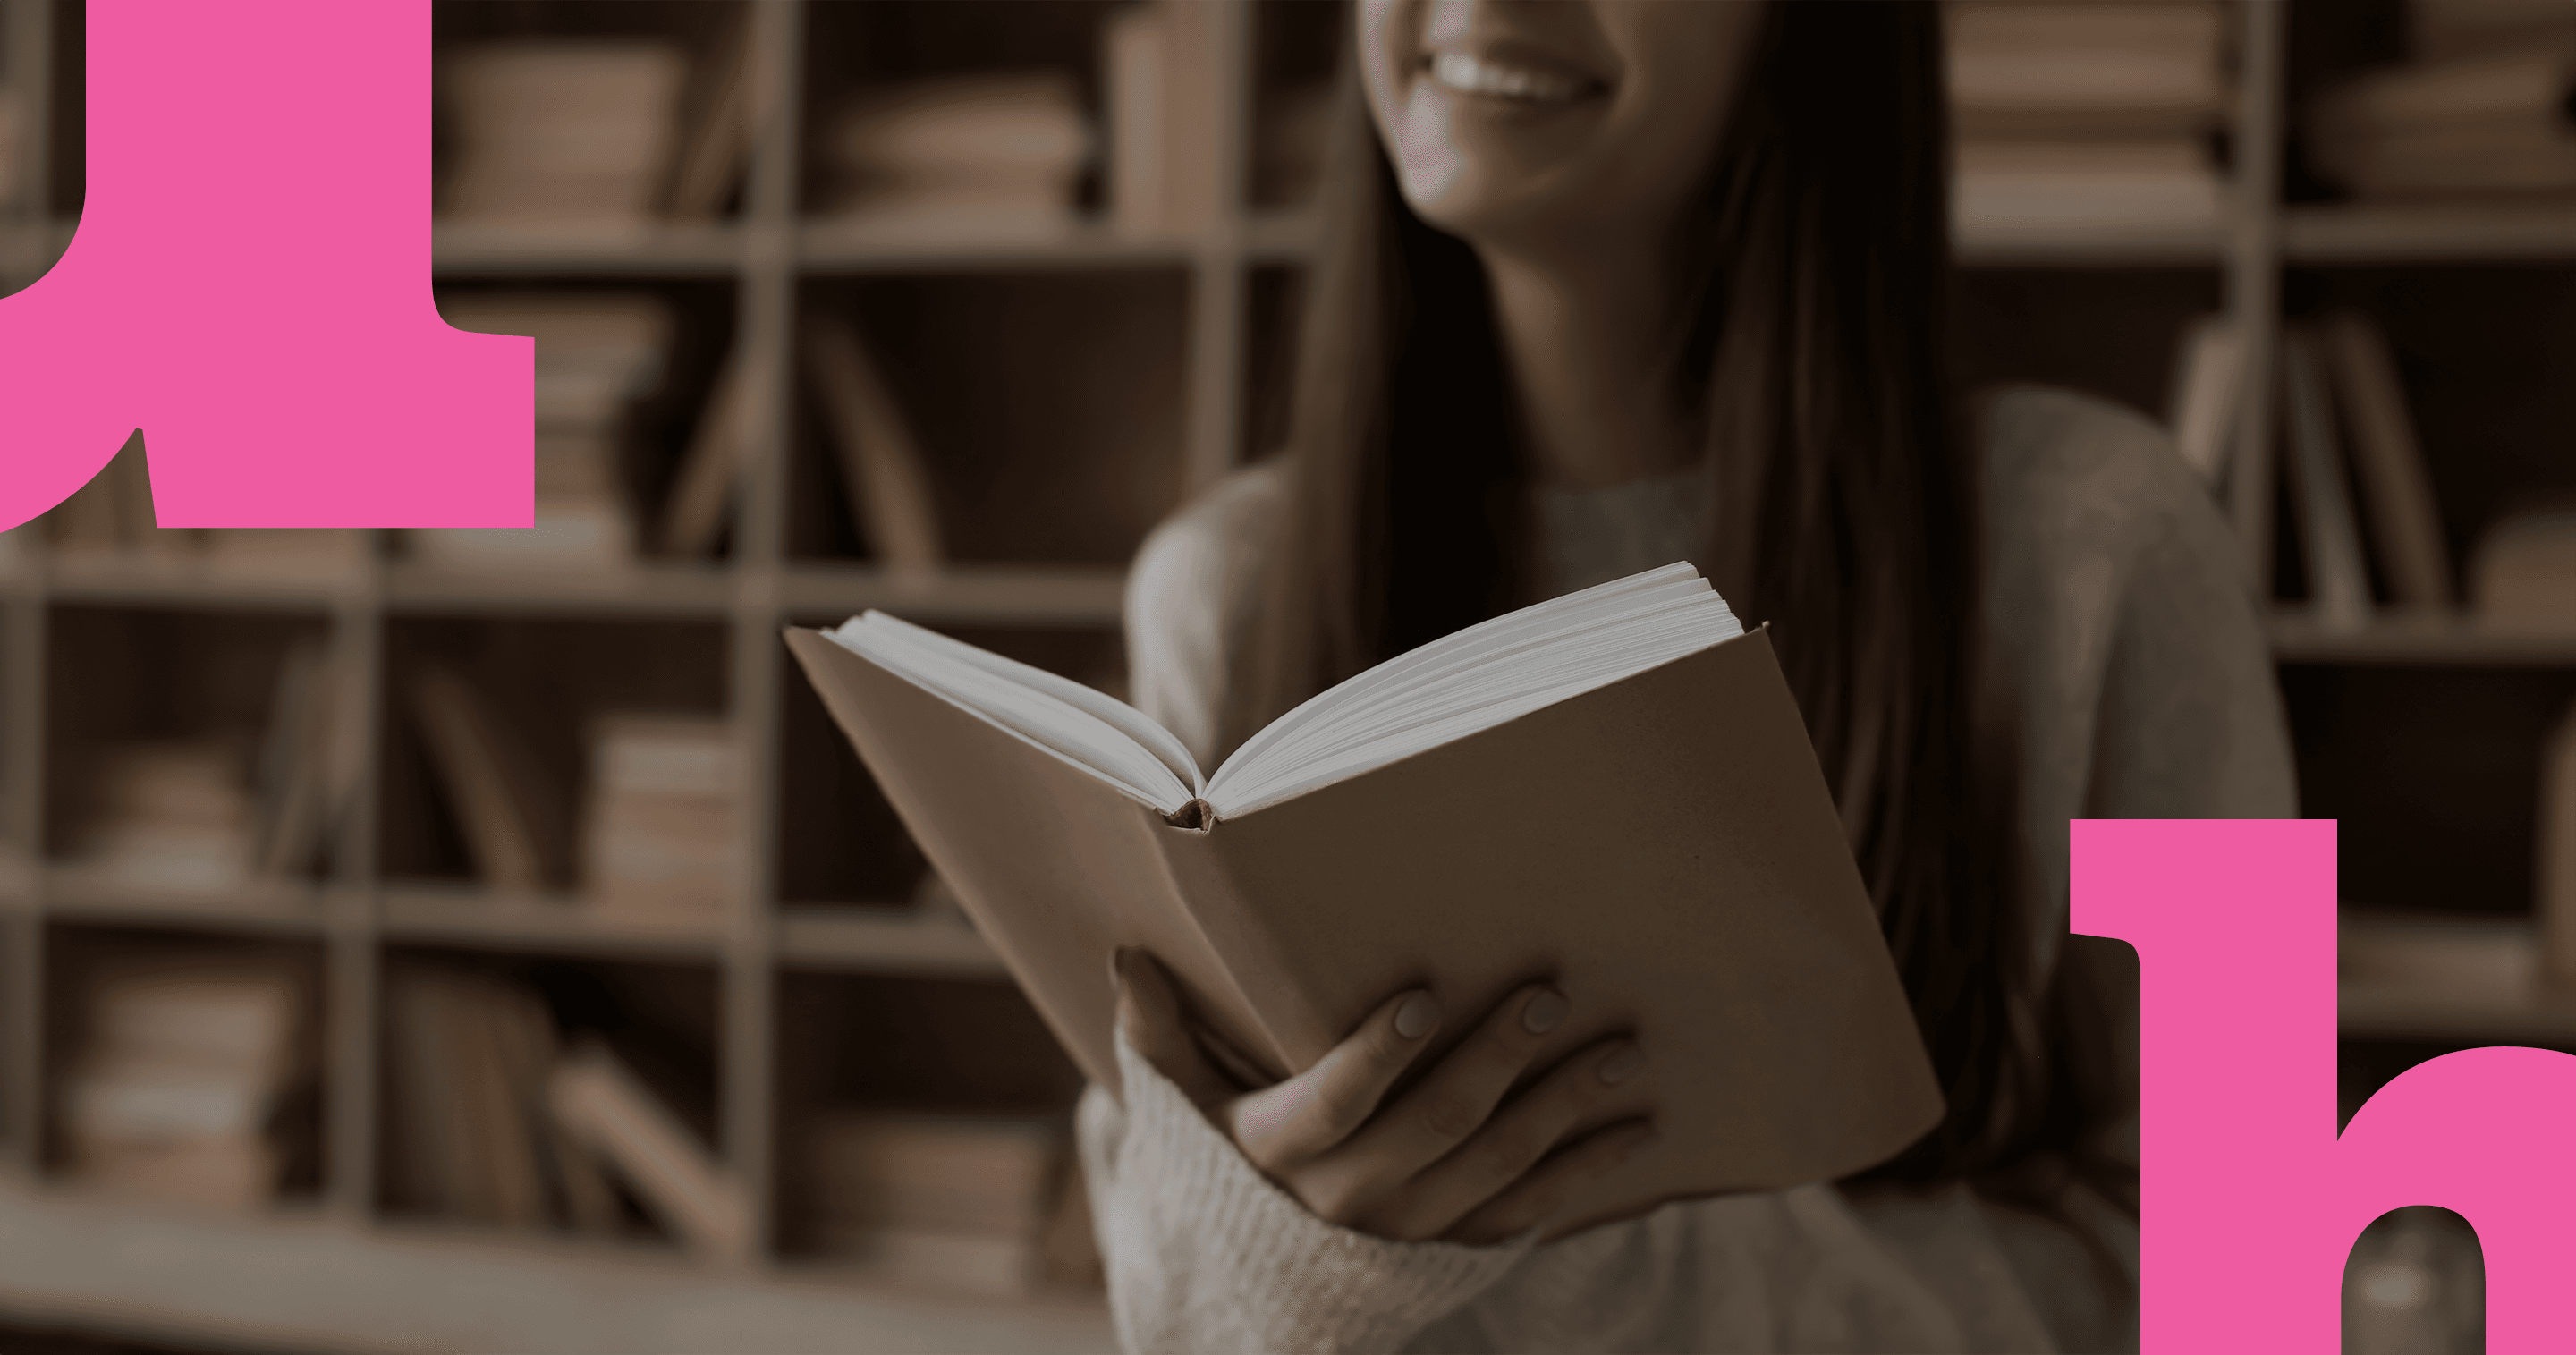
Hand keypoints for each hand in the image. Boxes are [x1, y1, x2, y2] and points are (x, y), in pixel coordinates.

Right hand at [1111, 948, 1655, 1244]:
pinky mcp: (1453, 1250)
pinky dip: (1588, 1177)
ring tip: (1619, 1049)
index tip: (1421, 996)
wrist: (1253, 1284)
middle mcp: (1349, 1201)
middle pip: (1435, 1130)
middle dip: (1496, 1061)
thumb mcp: (1178, 1106)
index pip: (1333, 1103)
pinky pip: (1529, 1216)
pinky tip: (1638, 1131)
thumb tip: (1127, 954)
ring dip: (1562, 1110)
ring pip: (1496, 1169)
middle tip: (1549, 995)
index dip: (1377, 1056)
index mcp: (1279, 1153)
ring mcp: (1409, 1231)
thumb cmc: (1219, 1160)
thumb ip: (1158, 1036)